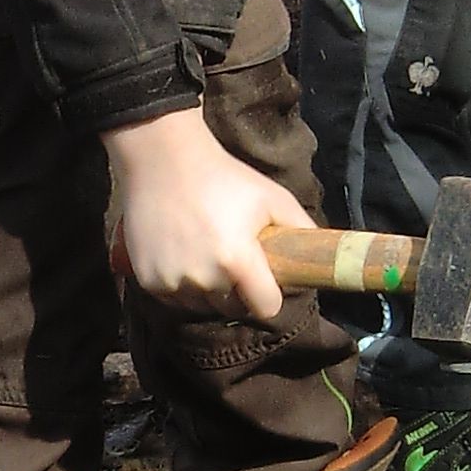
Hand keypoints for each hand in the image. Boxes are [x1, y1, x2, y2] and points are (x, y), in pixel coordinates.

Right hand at [108, 104, 300, 319]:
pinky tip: (182, 255)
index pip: (265, 308)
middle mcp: (204, 278)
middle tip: (233, 262)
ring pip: (201, 306)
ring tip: (205, 256)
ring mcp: (172, 282)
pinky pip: (174, 299)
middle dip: (237, 292)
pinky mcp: (148, 281)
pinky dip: (180, 286)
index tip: (265, 284)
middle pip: (232, 309)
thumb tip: (322, 256)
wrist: (162, 161)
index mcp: (237, 261)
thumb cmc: (223, 177)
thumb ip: (301, 228)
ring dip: (207, 291)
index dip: (269, 298)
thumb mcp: (271, 197)